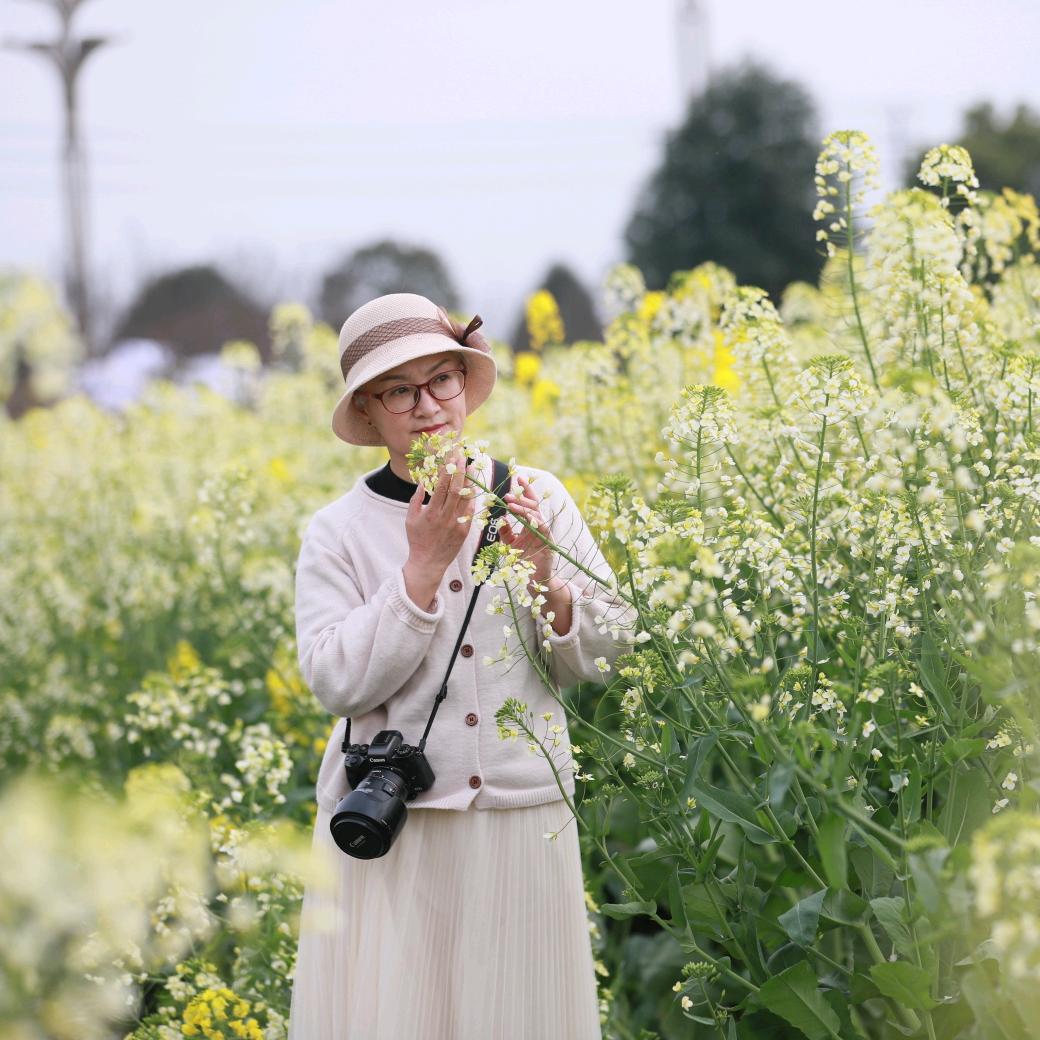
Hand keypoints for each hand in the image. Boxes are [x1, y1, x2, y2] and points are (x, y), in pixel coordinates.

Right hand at [405, 447, 476, 576]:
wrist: (428, 562)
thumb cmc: (417, 539)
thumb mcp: (410, 519)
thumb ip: (415, 500)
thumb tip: (421, 482)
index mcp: (431, 513)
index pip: (441, 487)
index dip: (447, 471)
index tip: (450, 459)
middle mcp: (445, 517)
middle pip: (456, 489)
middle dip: (460, 471)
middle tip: (463, 458)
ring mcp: (457, 524)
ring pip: (466, 498)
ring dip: (469, 482)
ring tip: (471, 469)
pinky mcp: (464, 531)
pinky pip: (470, 511)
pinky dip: (471, 498)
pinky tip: (472, 488)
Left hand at [499, 474, 553, 584]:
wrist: (534, 581)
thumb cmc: (523, 562)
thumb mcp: (510, 545)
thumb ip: (505, 532)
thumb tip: (501, 518)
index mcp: (531, 525)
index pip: (530, 503)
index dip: (526, 490)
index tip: (518, 477)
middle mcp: (539, 527)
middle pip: (534, 506)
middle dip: (522, 498)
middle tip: (507, 494)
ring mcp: (545, 534)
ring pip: (537, 515)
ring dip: (524, 508)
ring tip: (510, 505)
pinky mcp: (549, 543)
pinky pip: (543, 528)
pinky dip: (535, 521)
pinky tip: (527, 517)